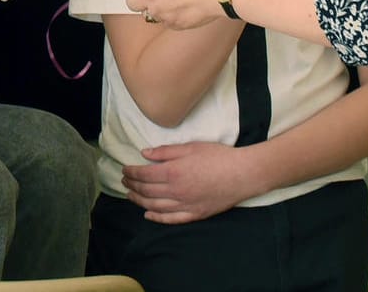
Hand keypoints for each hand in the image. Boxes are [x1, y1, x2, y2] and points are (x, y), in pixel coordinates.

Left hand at [124, 142, 261, 222]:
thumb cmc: (218, 157)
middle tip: (124, 182)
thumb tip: (144, 154)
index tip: (124, 170)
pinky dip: (157, 218)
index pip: (143, 175)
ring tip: (131, 196)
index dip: (131, 173)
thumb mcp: (190, 147)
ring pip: (155, 206)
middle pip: (146, 191)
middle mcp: (176, 191)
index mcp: (173, 172)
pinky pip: (171, 219)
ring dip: (139, 201)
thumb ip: (165, 152)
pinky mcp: (195, 214)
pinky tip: (148, 215)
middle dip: (132, 186)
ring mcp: (185, 205)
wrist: (242, 174)